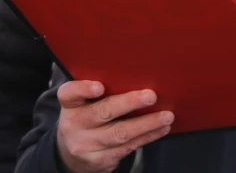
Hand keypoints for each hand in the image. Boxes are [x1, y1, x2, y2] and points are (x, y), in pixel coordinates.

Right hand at [56, 81, 173, 172]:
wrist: (72, 155)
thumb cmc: (87, 118)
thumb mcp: (84, 104)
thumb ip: (102, 91)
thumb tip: (139, 75)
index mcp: (70, 105)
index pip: (69, 94)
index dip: (83, 89)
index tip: (99, 86)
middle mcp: (74, 125)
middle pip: (102, 112)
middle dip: (129, 103)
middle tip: (151, 96)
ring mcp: (86, 145)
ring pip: (120, 133)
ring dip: (147, 123)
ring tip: (166, 116)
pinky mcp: (100, 160)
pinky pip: (128, 147)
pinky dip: (148, 136)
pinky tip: (161, 128)